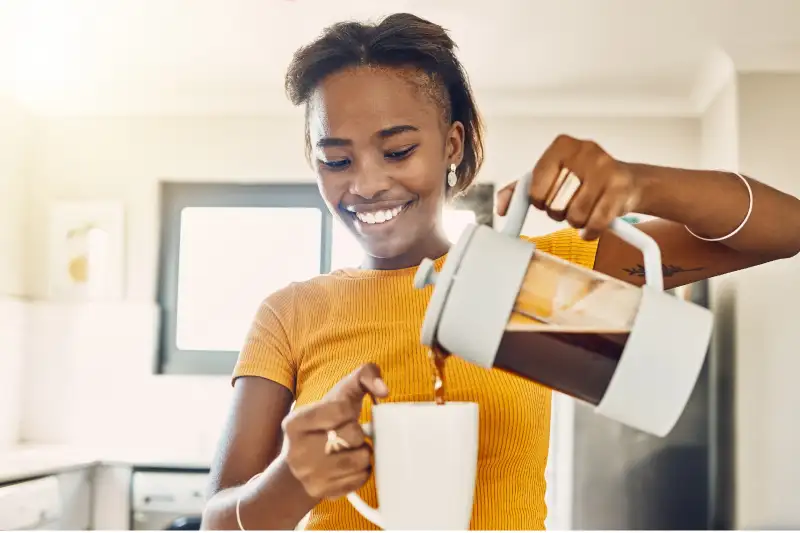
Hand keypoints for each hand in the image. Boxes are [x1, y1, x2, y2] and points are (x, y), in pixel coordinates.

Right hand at [281, 364, 388, 499]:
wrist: (304, 461)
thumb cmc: (328, 421)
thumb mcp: (339, 393)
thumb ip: (364, 375)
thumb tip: (383, 389)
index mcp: (294, 422)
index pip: (341, 409)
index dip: (351, 410)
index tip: (345, 414)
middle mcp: (296, 450)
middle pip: (352, 435)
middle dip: (358, 432)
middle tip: (349, 433)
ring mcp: (307, 475)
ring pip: (360, 458)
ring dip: (363, 451)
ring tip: (351, 448)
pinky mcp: (321, 492)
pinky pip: (360, 478)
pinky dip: (363, 470)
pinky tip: (351, 464)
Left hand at [496, 134, 641, 240]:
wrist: (628, 181)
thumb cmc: (583, 178)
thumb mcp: (551, 175)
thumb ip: (521, 188)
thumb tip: (502, 208)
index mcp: (562, 146)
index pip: (535, 186)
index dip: (539, 200)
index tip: (547, 198)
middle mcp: (585, 152)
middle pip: (554, 203)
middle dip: (558, 212)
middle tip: (569, 205)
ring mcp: (605, 169)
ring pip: (574, 216)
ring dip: (576, 222)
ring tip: (584, 210)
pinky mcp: (620, 190)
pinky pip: (594, 224)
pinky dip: (590, 232)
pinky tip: (593, 224)